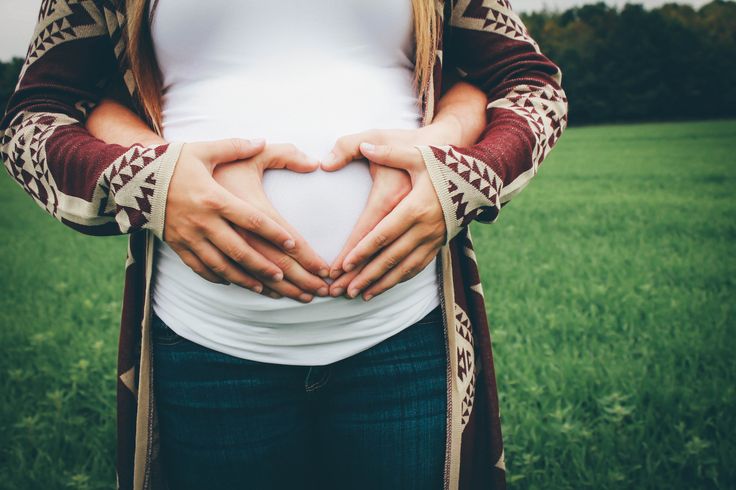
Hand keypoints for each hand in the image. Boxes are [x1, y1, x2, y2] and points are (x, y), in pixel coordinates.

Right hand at [164, 138, 306, 292]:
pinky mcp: (177, 245)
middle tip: (283, 276)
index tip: (293, 244)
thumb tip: (262, 140)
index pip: (251, 219)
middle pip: (239, 249)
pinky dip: (217, 277)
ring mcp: (189, 237)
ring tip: (262, 287)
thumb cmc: (172, 162)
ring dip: (243, 278)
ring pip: (220, 265)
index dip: (273, 233)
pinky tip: (231, 282)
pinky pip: (199, 267)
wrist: (131, 179)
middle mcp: (203, 222)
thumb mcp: (203, 150)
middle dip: (262, 265)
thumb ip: (235, 146)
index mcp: (214, 198)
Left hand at [329, 142, 445, 300]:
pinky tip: (384, 287)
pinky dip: (400, 279)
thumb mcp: (418, 155)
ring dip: (381, 283)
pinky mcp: (439, 243)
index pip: (384, 234)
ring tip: (360, 295)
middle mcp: (425, 227)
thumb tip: (363, 146)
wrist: (479, 176)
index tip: (345, 265)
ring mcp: (434, 238)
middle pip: (391, 257)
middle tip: (344, 290)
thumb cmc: (444, 163)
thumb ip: (389, 152)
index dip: (363, 251)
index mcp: (415, 206)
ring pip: (404, 268)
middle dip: (366, 275)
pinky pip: (418, 266)